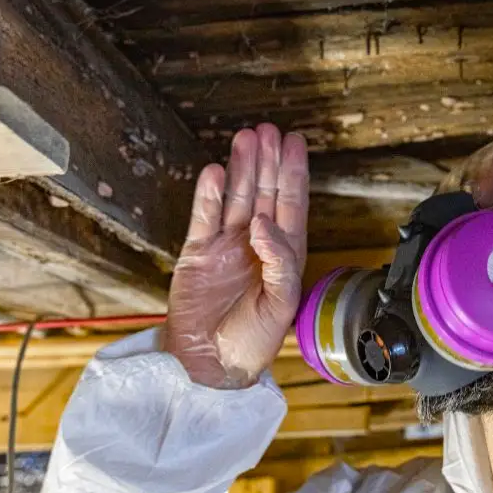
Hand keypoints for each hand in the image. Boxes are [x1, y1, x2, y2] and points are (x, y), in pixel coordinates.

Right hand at [163, 124, 308, 388]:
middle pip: (263, 192)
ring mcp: (226, 246)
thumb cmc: (254, 339)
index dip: (293, 173)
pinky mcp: (198, 253)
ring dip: (241, 169)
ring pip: (235, 198)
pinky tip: (215, 172)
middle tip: (268, 130)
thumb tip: (264, 222)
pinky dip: (209, 195)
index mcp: (284, 254)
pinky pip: (204, 217)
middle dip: (267, 161)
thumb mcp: (280, 303)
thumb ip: (279, 261)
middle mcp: (256, 243)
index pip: (291, 205)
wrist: (210, 363)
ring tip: (245, 138)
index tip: (295, 143)